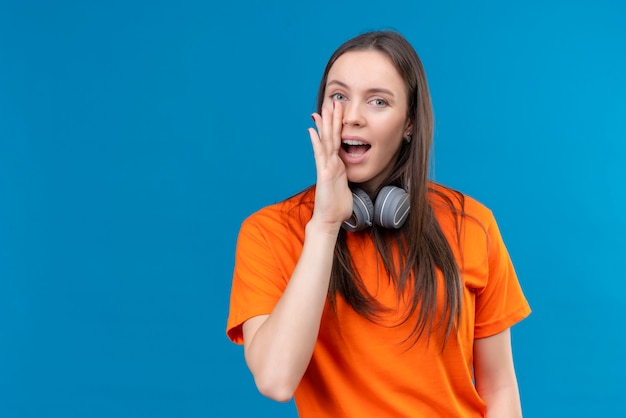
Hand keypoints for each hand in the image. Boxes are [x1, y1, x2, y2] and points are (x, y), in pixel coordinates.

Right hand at [308, 102, 353, 232]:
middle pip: (331, 137)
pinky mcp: (324, 174)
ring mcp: (326, 168)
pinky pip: (320, 155)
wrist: (329, 221)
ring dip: (325, 125)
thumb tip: (348, 179)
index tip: (337, 113)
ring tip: (322, 110)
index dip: (337, 127)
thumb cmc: (337, 208)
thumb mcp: (346, 189)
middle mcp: (330, 164)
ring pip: (326, 142)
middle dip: (331, 119)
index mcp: (337, 166)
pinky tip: (312, 131)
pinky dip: (316, 142)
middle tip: (332, 102)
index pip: (337, 142)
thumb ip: (346, 181)